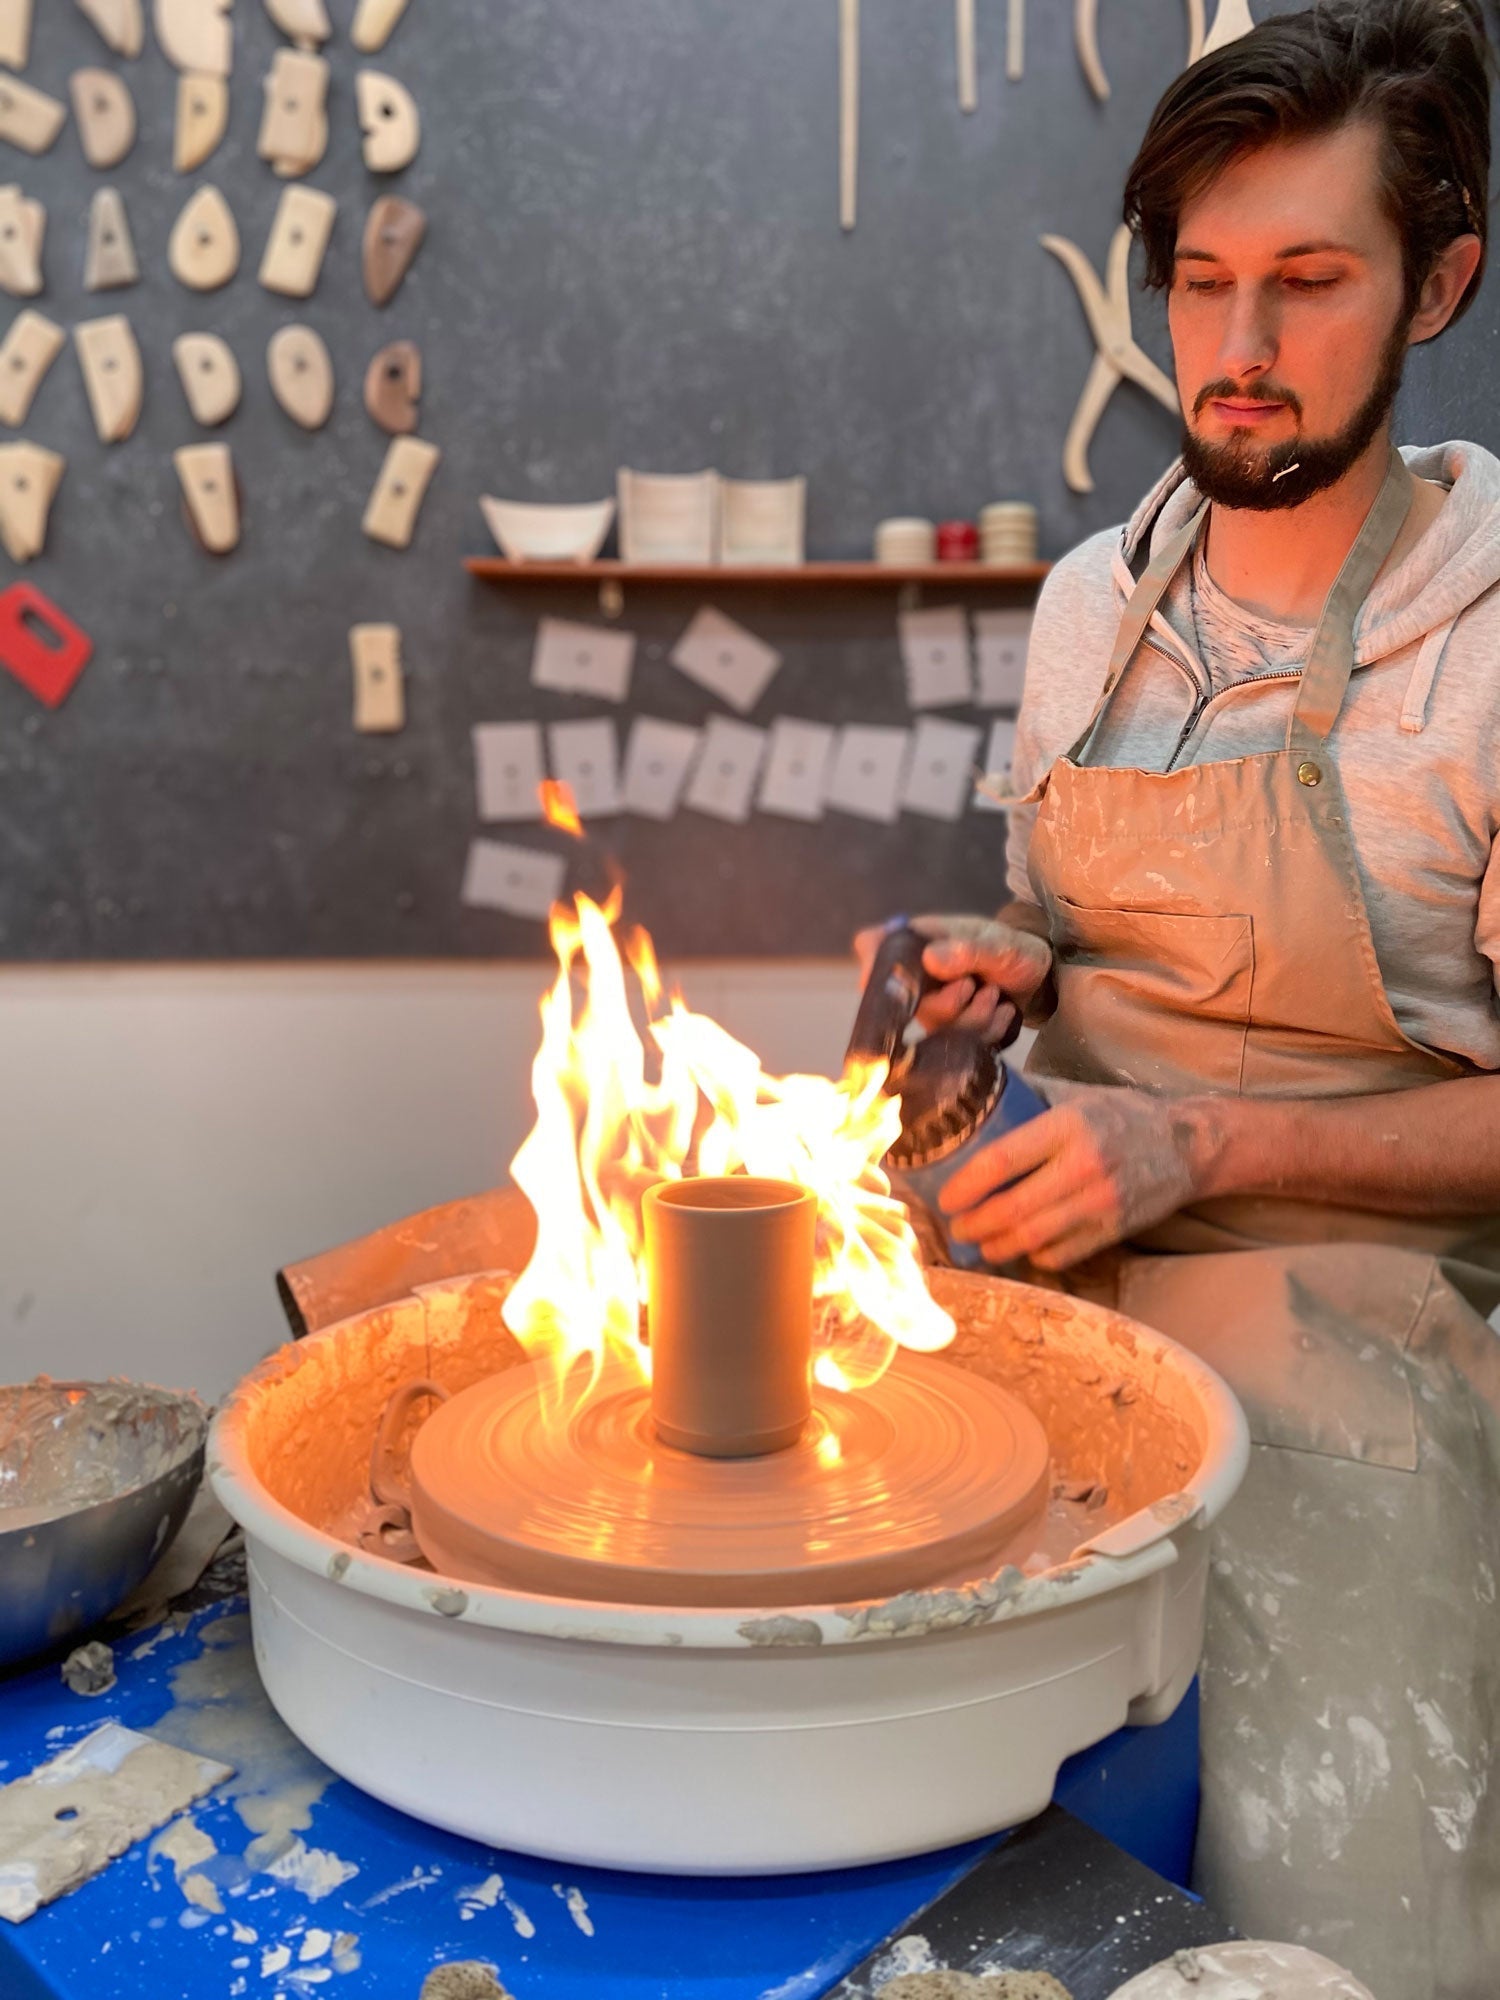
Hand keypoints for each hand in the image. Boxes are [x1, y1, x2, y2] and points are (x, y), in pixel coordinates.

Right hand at [852, 912, 1051, 1047]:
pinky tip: (1002, 1013)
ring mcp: (928, 1006)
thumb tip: (929, 959)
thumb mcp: (999, 945)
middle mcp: (915, 976)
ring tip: (996, 996)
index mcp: (918, 941)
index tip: (895, 979)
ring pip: (933, 1028)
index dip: (873, 964)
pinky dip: (985, 1033)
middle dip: (946, 1004)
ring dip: (972, 1018)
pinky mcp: (946, 1031)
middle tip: (973, 986)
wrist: (1039, 977)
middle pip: (903, 1003)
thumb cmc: (1013, 949)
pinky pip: (955, 1045)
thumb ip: (967, 951)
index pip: (873, 945)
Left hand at [938, 1086, 1212, 1269]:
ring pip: (1033, 1237)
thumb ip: (1030, 1097)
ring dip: (997, 1246)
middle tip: (956, 1228)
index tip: (946, 1198)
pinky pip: (1063, 1253)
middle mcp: (1084, 1166)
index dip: (966, 1185)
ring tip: (979, 1244)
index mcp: (1067, 1126)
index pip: (1002, 1160)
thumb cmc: (1122, 1115)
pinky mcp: (1115, 1229)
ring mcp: (1101, 1202)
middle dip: (974, 1225)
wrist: (1186, 1146)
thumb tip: (974, 1096)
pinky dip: (1035, 1256)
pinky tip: (1021, 1249)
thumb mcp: (1076, 1094)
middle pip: (1012, 1208)